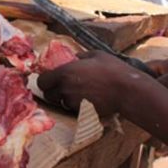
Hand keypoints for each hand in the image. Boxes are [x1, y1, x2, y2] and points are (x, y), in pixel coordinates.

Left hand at [37, 50, 151, 117]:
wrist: (126, 89)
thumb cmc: (112, 69)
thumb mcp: (95, 55)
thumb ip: (80, 56)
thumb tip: (74, 57)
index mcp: (64, 73)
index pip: (41, 81)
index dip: (45, 80)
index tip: (51, 78)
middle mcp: (65, 89)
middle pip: (48, 95)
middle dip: (53, 91)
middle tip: (63, 86)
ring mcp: (73, 102)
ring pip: (60, 103)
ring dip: (64, 99)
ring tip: (77, 92)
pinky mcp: (82, 112)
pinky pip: (72, 109)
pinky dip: (75, 105)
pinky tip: (86, 99)